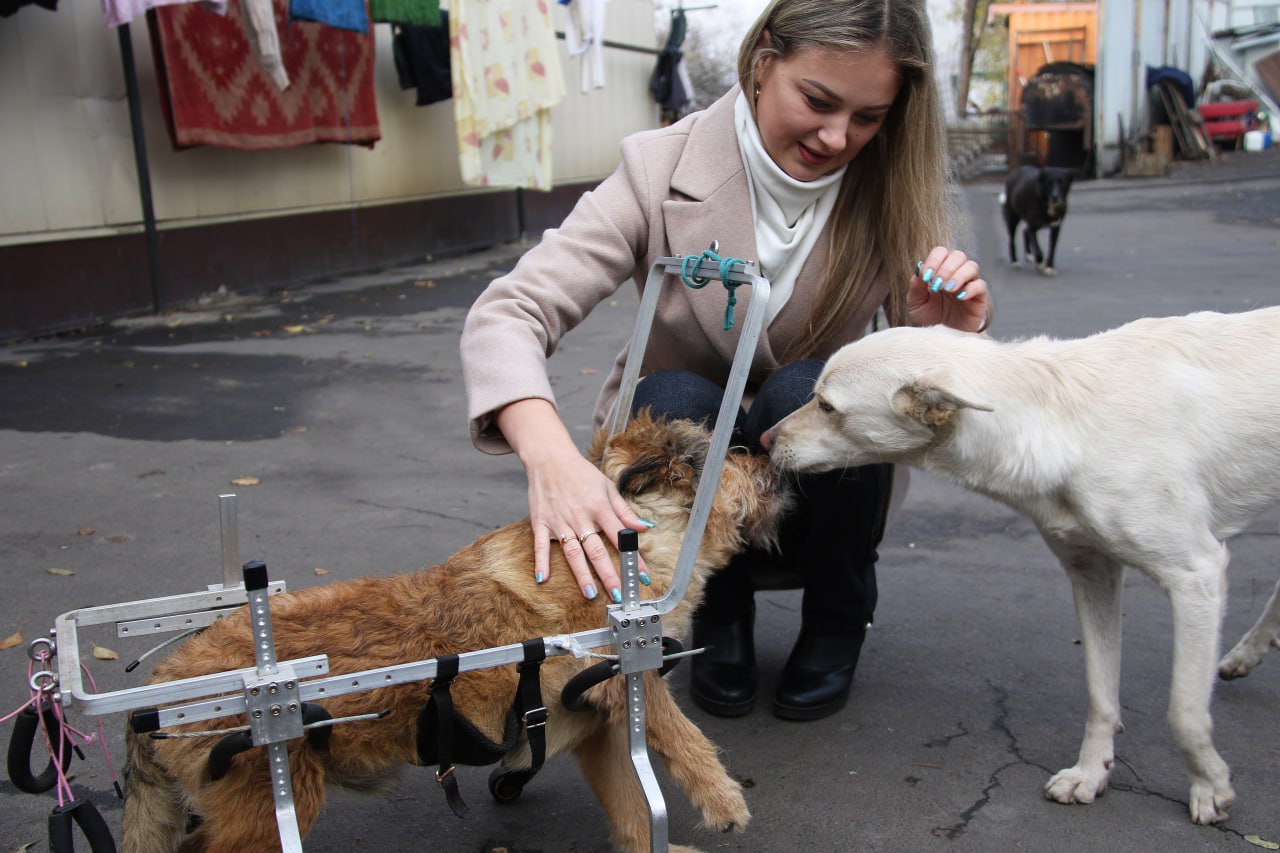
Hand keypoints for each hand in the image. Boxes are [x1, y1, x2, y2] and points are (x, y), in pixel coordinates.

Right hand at [497, 399, 652, 600]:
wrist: (549, 458)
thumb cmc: (581, 473)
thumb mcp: (607, 487)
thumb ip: (625, 511)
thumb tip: (644, 528)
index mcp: (599, 507)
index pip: (621, 537)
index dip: (633, 558)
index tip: (641, 577)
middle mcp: (580, 516)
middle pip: (597, 550)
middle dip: (608, 574)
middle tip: (617, 594)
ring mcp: (560, 521)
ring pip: (572, 551)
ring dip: (581, 574)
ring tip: (589, 593)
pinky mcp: (541, 522)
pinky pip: (540, 545)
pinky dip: (540, 562)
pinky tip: (543, 578)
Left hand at [906, 246, 991, 331]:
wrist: (939, 341)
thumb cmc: (927, 319)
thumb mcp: (915, 303)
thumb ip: (916, 286)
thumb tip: (919, 268)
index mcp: (939, 271)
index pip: (942, 252)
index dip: (934, 259)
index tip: (925, 276)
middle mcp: (956, 275)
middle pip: (959, 255)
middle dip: (946, 267)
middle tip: (936, 285)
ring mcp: (969, 286)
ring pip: (972, 266)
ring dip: (958, 275)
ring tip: (947, 290)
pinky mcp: (979, 299)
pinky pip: (981, 286)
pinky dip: (970, 288)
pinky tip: (959, 297)